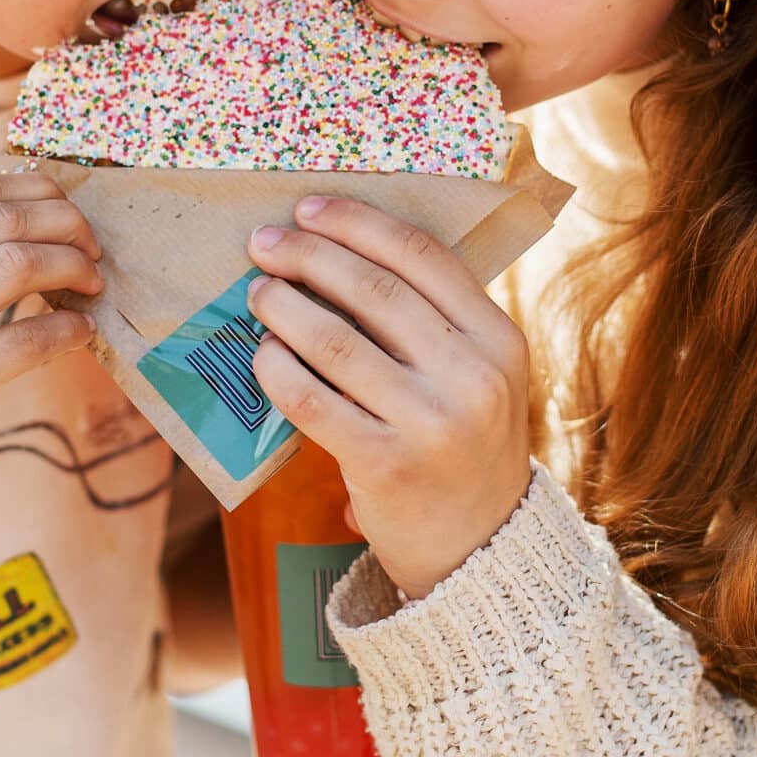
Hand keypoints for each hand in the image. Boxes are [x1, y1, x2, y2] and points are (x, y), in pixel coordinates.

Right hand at [0, 172, 101, 533]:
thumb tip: (38, 203)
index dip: (38, 192)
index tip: (69, 215)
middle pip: (1, 219)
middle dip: (66, 226)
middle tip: (93, 249)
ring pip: (18, 264)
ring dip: (73, 268)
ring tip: (91, 285)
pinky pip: (29, 338)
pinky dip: (70, 328)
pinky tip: (81, 332)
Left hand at [244, 196, 532, 599]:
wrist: (480, 549)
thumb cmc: (462, 444)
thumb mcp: (478, 375)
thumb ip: (433, 321)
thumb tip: (337, 251)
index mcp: (499, 339)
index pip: (423, 257)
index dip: (359, 223)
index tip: (308, 208)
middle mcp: (474, 376)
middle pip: (375, 291)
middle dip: (309, 255)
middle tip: (264, 242)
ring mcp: (432, 423)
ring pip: (337, 342)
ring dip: (284, 307)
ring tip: (257, 291)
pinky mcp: (386, 466)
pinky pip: (313, 401)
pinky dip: (278, 369)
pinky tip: (261, 353)